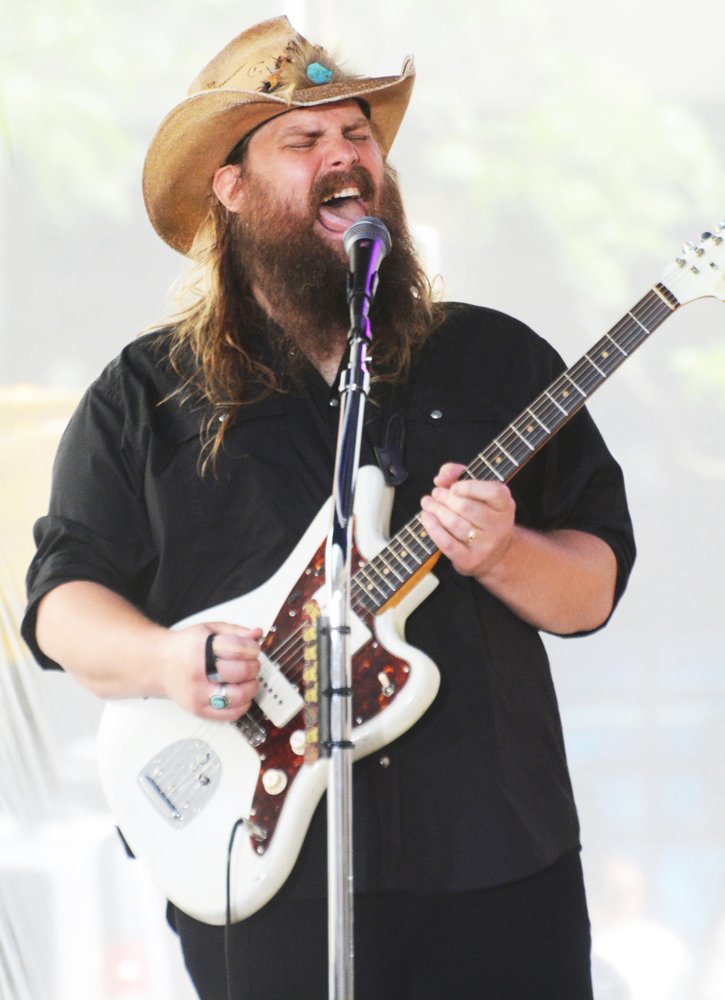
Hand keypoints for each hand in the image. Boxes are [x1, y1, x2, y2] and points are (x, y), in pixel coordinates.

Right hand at [160, 622, 262, 720]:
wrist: (159, 665)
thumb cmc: (185, 647)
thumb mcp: (209, 629)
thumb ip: (236, 631)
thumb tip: (258, 634)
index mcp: (200, 648)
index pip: (239, 649)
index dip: (253, 649)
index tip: (253, 649)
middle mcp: (197, 672)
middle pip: (241, 672)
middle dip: (254, 667)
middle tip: (252, 664)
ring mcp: (197, 694)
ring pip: (238, 696)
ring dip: (251, 687)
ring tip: (248, 680)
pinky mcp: (198, 709)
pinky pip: (229, 714)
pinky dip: (242, 706)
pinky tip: (241, 695)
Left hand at [419, 462, 515, 578]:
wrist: (494, 553)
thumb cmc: (481, 514)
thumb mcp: (477, 490)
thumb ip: (458, 473)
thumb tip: (441, 478)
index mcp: (505, 505)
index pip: (492, 492)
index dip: (470, 487)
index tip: (454, 487)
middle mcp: (500, 526)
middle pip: (466, 507)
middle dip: (445, 498)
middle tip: (435, 493)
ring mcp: (486, 545)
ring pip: (455, 524)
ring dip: (436, 510)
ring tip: (427, 503)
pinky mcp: (470, 560)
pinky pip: (447, 543)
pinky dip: (433, 528)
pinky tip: (426, 518)